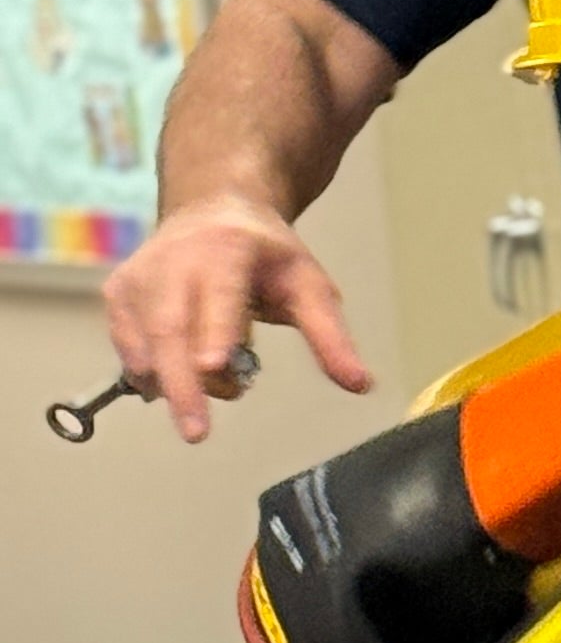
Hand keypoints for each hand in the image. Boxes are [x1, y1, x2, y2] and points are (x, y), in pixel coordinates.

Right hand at [105, 191, 371, 443]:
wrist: (213, 211)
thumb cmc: (266, 256)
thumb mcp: (308, 287)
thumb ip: (331, 337)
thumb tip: (360, 385)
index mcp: (229, 250)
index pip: (219, 296)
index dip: (214, 330)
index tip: (214, 365)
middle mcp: (175, 259)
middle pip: (171, 330)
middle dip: (183, 385)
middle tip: (197, 432)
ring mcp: (140, 276)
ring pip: (147, 346)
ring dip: (178, 381)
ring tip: (222, 372)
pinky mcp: (118, 294)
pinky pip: (130, 351)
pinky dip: (156, 374)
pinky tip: (183, 369)